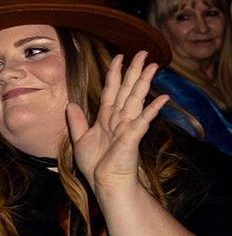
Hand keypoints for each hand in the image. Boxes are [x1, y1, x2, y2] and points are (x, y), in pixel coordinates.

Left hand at [68, 52, 167, 194]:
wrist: (105, 182)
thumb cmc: (96, 164)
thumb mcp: (80, 139)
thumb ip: (77, 121)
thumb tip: (71, 104)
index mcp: (106, 118)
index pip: (112, 90)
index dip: (114, 73)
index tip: (119, 57)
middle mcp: (119, 118)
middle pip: (127, 90)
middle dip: (134, 71)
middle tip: (143, 53)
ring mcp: (127, 126)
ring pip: (136, 99)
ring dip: (144, 83)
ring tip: (153, 66)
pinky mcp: (133, 137)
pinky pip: (143, 120)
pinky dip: (153, 109)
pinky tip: (163, 98)